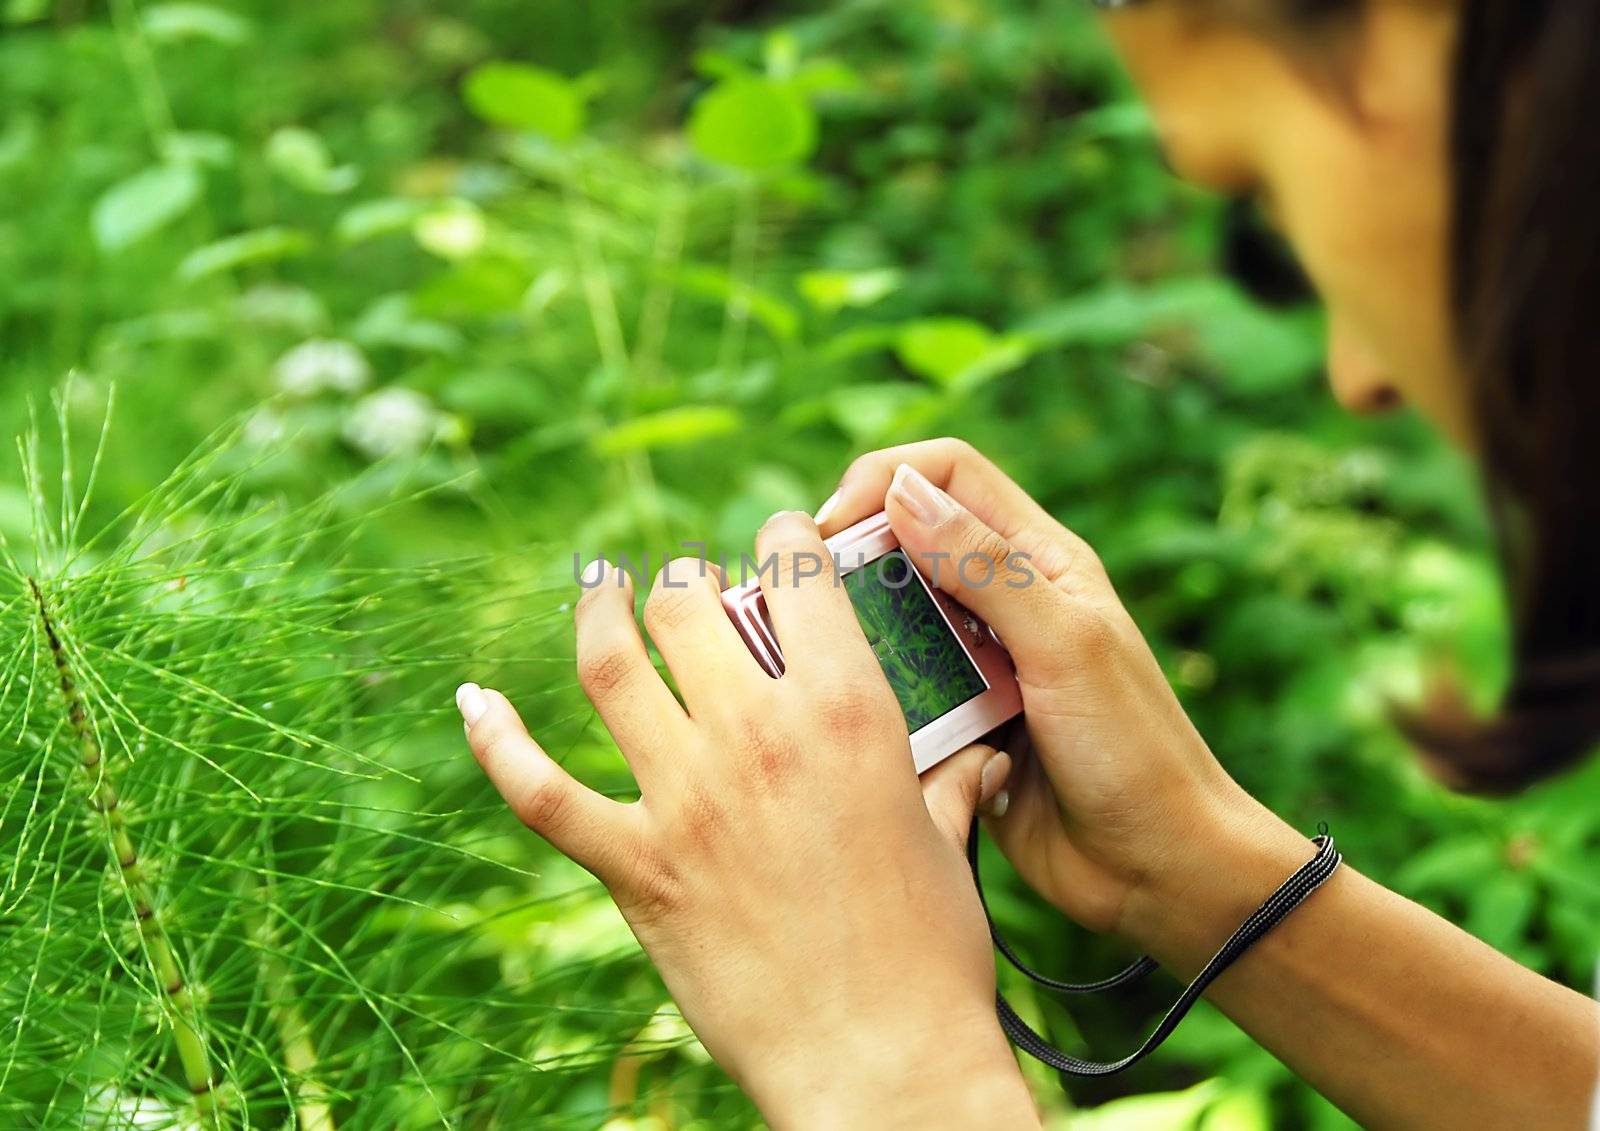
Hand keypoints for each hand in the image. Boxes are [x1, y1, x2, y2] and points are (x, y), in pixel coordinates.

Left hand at [460, 512, 1037, 1128]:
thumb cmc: (931, 954)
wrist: (880, 1064)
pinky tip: (475, 700)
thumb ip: (950, 780)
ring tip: (599, 586)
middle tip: (692, 589)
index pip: (794, 572)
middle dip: (687, 579)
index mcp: (846, 712)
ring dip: (596, 612)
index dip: (780, 538)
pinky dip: (496, 738)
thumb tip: (979, 754)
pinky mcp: (634, 868)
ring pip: (610, 666)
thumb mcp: (947, 841)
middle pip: (686, 604)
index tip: (775, 543)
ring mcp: (685, 800)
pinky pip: (539, 790)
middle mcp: (757, 736)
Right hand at [818, 439, 1299, 959]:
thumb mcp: (1064, 646)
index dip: (884, 481)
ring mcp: (978, 665)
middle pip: (906, 541)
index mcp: (1039, 560)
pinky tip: (856, 720)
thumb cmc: (1134, 751)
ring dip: (859, 633)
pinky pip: (897, 692)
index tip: (831, 530)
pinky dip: (874, 697)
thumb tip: (901, 491)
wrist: (1157, 870)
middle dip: (853, 557)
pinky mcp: (958, 724)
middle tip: (805, 598)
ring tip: (825, 662)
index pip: (948, 475)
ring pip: (891, 620)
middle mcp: (1004, 603)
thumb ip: (985, 568)